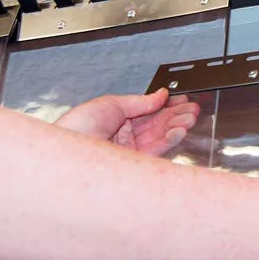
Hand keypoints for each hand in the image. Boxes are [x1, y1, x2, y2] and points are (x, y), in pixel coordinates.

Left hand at [55, 88, 200, 157]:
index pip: (147, 111)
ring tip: (190, 118)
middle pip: (156, 124)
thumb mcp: (110, 104)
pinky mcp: (133, 164)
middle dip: (176, 115)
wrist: (66, 156)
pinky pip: (156, 150)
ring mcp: (128, 151)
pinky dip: (169, 140)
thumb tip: (160, 95)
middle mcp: (123, 136)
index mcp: (115, 119)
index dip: (166, 105)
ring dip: (176, 126)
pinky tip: (179, 130)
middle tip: (192, 108)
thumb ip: (140, 101)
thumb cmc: (77, 127)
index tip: (181, 100)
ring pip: (159, 137)